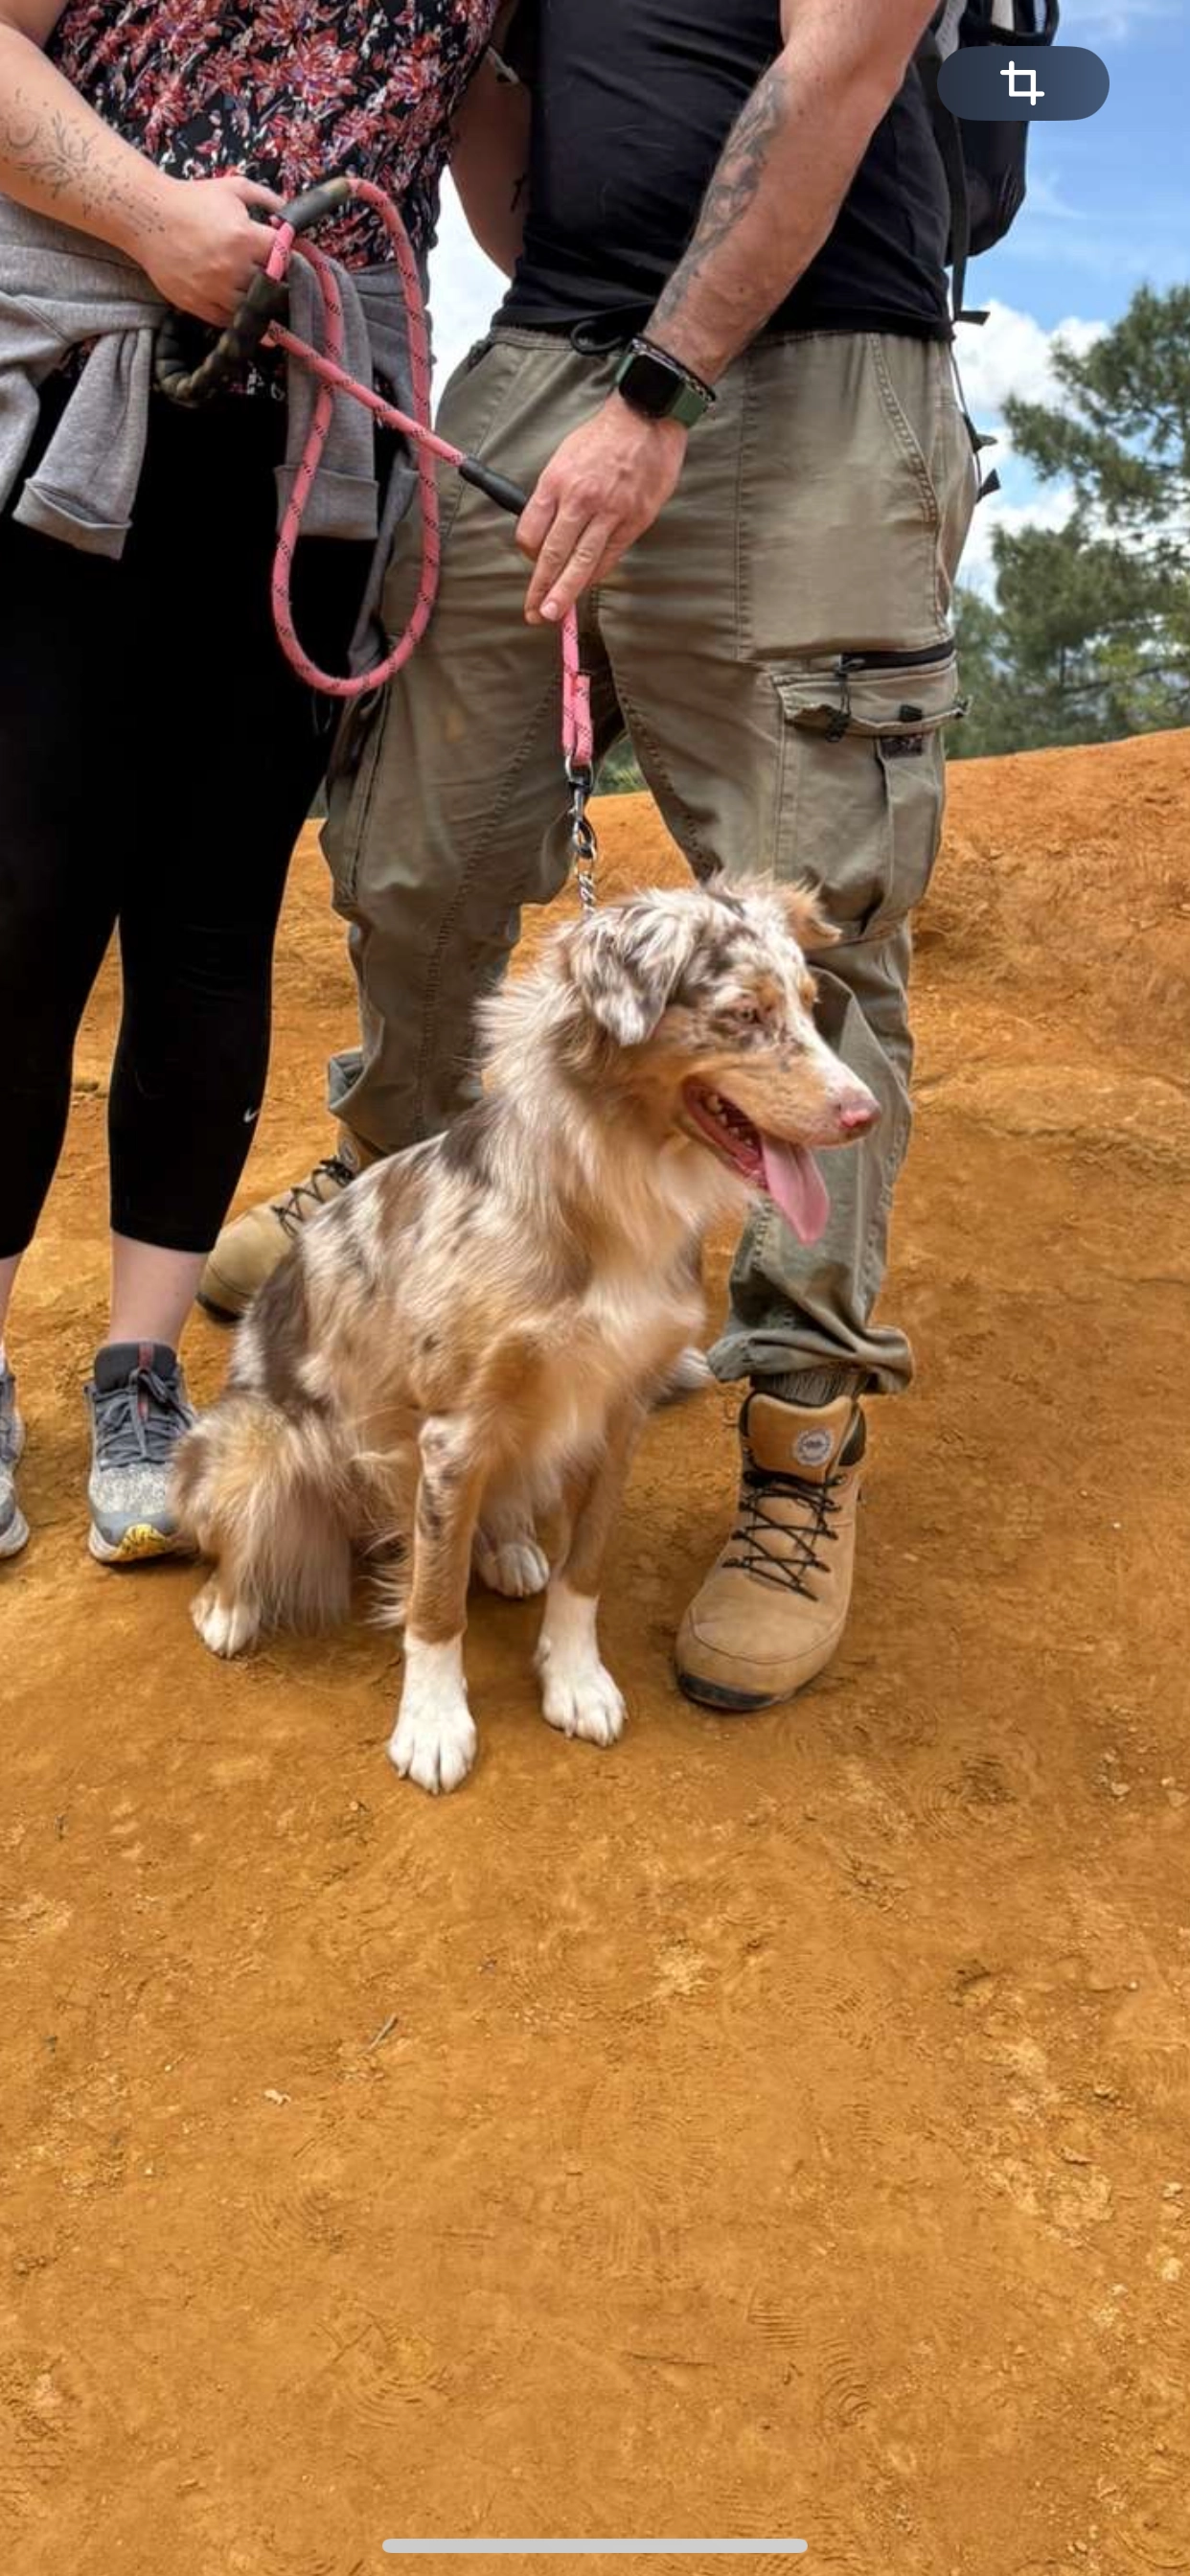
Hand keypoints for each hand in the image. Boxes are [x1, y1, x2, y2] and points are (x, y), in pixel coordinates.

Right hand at [135, 174, 285, 326]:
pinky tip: (244, 309)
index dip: (291, 258)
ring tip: (263, 297)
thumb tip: (289, 217)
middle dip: (278, 283)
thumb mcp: (233, 188)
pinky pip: (229, 321)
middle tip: (279, 280)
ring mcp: (215, 290)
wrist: (148, 217)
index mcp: (244, 237)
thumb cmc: (192, 200)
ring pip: (252, 309)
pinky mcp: (199, 304)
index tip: (290, 259)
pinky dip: (239, 317)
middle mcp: (232, 268)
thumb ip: (267, 198)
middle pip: (272, 287)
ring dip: (260, 304)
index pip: (284, 257)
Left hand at [516, 395, 687, 622]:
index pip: (530, 531)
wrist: (646, 419)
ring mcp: (610, 512)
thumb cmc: (603, 438)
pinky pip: (609, 556)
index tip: (530, 564)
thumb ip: (554, 496)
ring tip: (553, 614)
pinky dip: (595, 575)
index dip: (527, 554)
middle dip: (540, 588)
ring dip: (565, 592)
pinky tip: (586, 587)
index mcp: (556, 481)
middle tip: (532, 614)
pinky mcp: (634, 521)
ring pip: (581, 562)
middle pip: (553, 554)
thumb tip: (545, 532)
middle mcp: (580, 499)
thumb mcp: (564, 457)